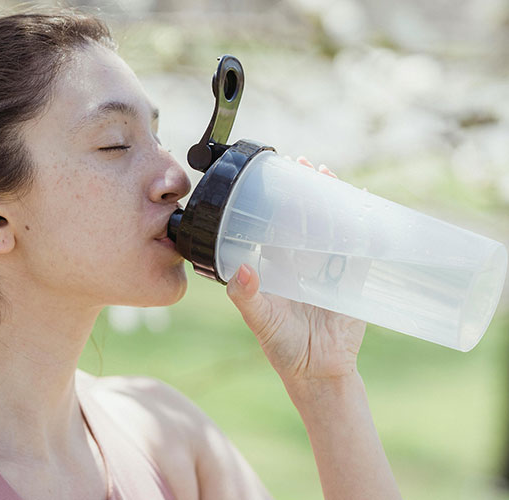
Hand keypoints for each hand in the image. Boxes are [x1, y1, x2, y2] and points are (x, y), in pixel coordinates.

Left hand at [226, 157, 365, 386]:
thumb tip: (243, 271)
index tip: (271, 178)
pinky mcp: (353, 278)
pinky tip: (362, 202)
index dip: (273, 203)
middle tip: (303, 164)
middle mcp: (301, 263)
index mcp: (276, 267)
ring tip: (328, 174)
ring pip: (331, 226)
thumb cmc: (283, 346)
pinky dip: (362, 224)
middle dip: (304, 191)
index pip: (273, 227)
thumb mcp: (261, 320)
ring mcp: (328, 268)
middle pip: (304, 218)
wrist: (318, 371)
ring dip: (331, 199)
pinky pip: (359, 246)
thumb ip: (247, 297)